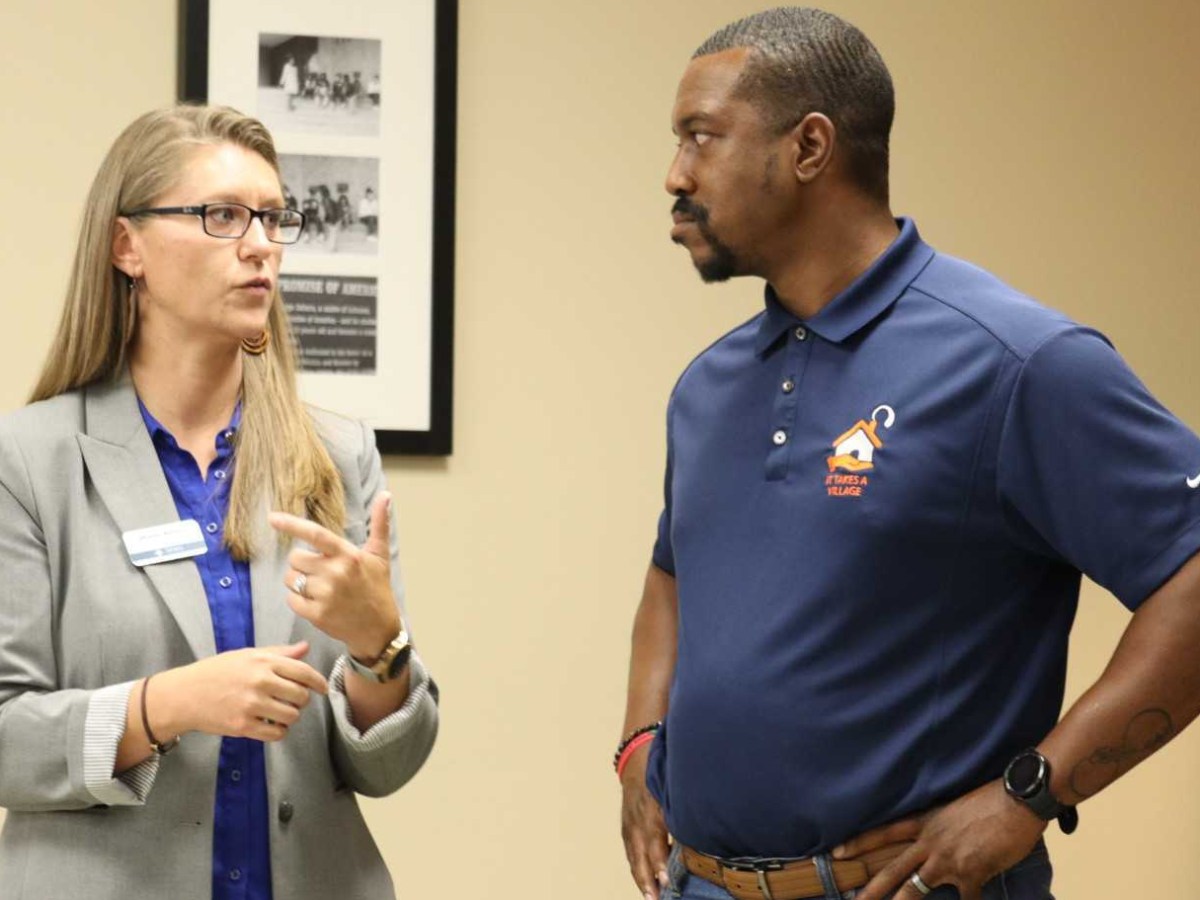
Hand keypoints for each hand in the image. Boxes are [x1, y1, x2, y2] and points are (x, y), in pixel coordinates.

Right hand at [156, 641, 327, 741]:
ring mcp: (252, 706)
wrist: (185, 694)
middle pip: (301, 696)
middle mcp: (260, 682)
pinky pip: (277, 734)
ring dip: (290, 716)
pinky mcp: (243, 726)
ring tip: (279, 712)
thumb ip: (278, 653)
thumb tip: (305, 648)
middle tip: (292, 700)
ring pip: (291, 716)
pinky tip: (271, 725)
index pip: (303, 672)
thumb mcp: (247, 655)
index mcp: (263, 662)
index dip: (318, 682)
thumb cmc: (216, 671)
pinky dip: (279, 731)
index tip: (323, 688)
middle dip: (301, 700)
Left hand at [269, 493, 400, 660]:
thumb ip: (379, 524)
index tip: (272, 517)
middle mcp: (336, 573)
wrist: (378, 629)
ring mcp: (325, 594)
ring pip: (290, 579)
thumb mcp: (379, 555)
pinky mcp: (317, 614)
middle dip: (301, 564)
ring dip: (298, 582)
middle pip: (295, 558)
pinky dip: (298, 600)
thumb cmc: (377, 588)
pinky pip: (291, 599)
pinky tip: (315, 603)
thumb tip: (386, 495)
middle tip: (318, 572)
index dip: (291, 524)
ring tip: (319, 589)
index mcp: (348, 555)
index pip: (315, 534)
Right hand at [620, 749, 669, 899]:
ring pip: (634, 857)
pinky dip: (637, 870)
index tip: (667, 877)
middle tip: (658, 897)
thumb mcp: (674, 786)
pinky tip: (645, 885)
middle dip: (650, 877)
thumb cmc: (661, 772)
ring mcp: (629, 825)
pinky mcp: (626, 828)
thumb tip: (703, 830)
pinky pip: (630, 853)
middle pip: (642, 854)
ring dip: (642, 879)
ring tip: (651, 898)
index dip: (660, 860)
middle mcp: (638, 820)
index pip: (655, 840)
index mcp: (652, 809)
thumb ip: (683, 808)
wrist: (636, 758)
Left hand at [836, 781, 1046, 899]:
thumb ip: (940, 827)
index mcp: (925, 823)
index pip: (884, 833)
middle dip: (872, 890)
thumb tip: (935, 840)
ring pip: (916, 889)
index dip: (860, 842)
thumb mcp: (953, 808)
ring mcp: (948, 860)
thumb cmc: (988, 800)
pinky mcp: (972, 873)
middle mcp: (931, 843)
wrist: (1015, 801)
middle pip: (893, 869)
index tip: (837, 852)